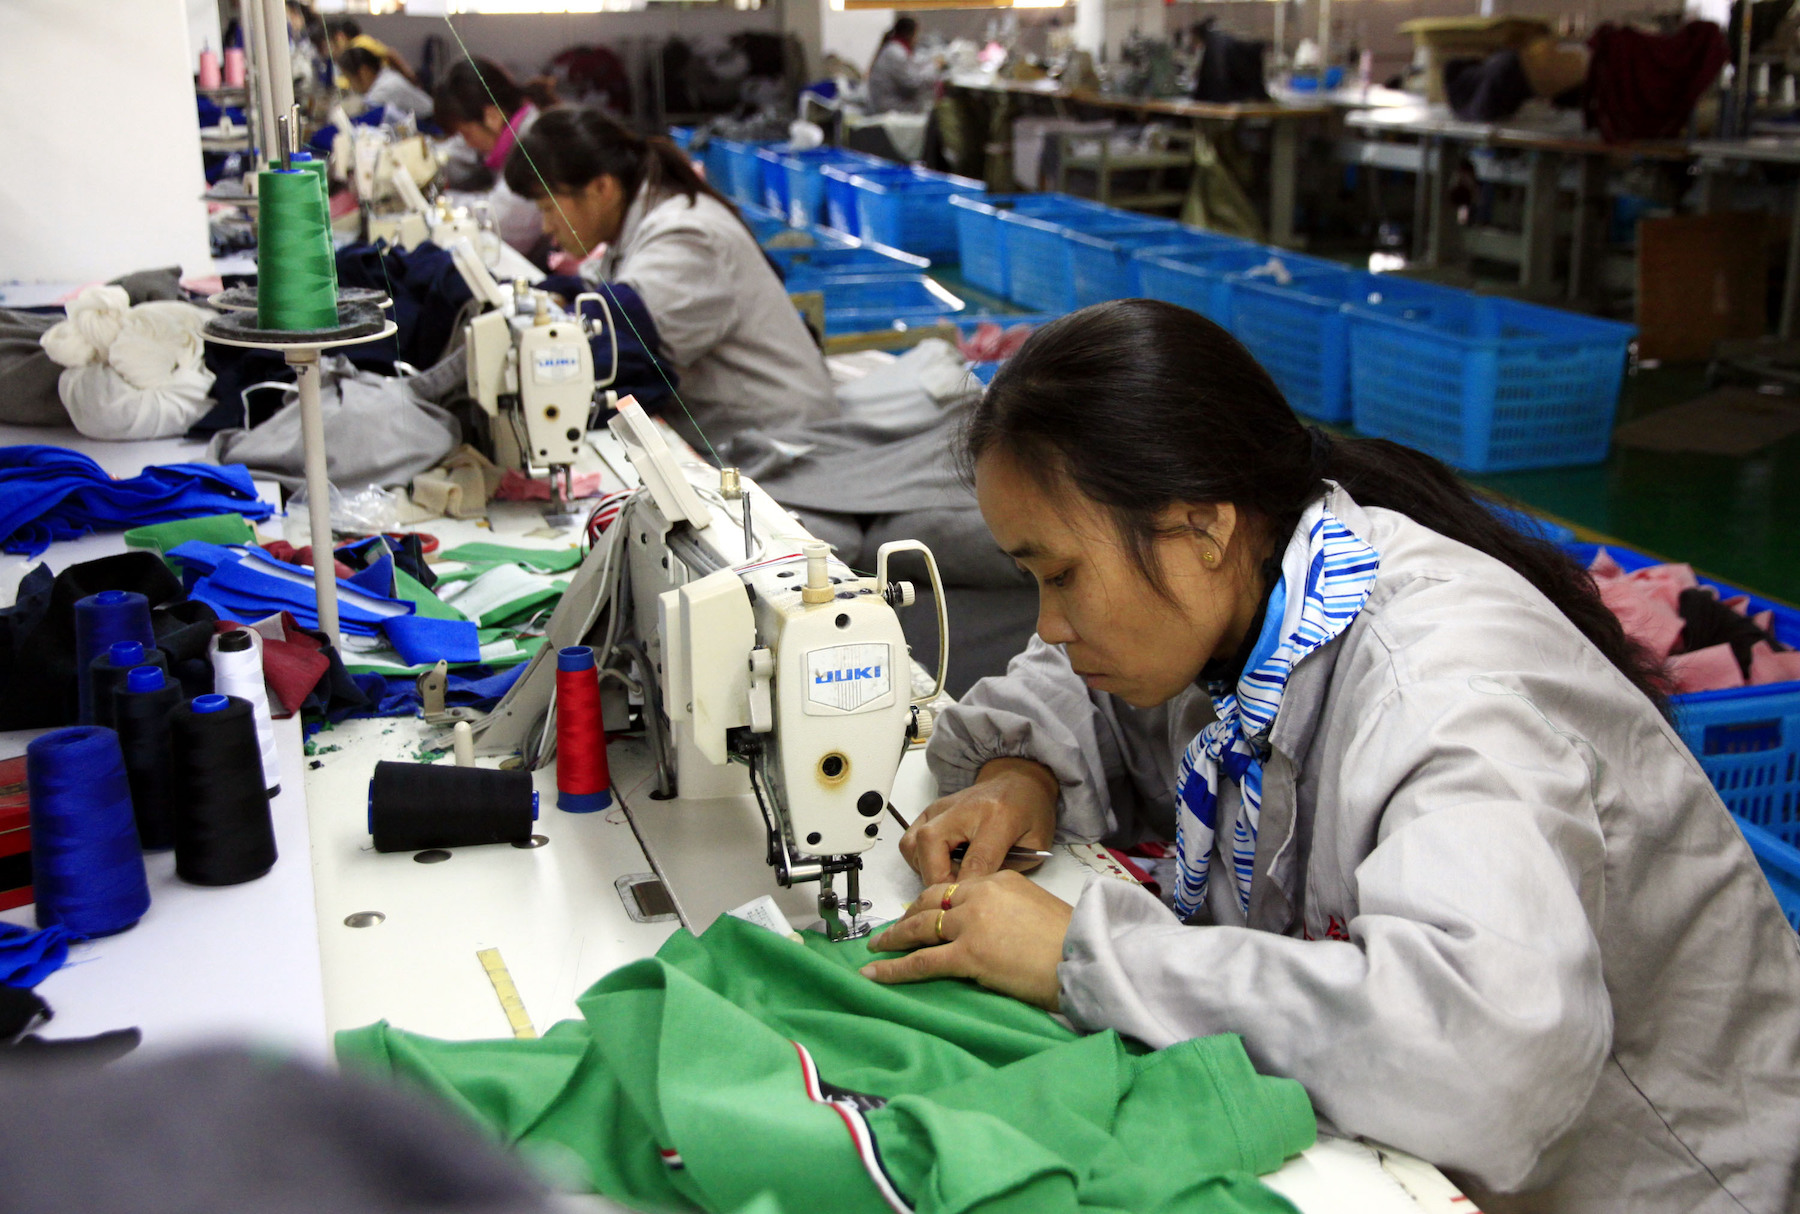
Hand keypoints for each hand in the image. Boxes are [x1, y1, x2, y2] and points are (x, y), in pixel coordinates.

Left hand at [862, 872, 1072, 1008]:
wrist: (1083, 956)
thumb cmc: (1071, 939)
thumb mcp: (1037, 907)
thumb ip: (1009, 910)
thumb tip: (993, 930)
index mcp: (999, 880)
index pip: (955, 888)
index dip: (933, 901)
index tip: (921, 910)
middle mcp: (980, 895)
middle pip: (930, 902)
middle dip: (907, 915)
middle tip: (891, 927)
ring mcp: (970, 924)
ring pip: (920, 928)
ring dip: (893, 938)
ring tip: (875, 947)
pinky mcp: (967, 954)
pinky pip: (921, 962)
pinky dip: (894, 969)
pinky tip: (875, 975)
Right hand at [899, 758, 1057, 884]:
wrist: (1018, 778)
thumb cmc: (1030, 811)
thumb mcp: (1036, 843)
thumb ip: (1009, 869)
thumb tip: (978, 893)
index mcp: (998, 816)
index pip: (976, 859)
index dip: (967, 887)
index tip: (964, 907)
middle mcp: (963, 809)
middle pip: (931, 844)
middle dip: (937, 880)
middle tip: (954, 896)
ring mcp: (941, 808)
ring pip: (912, 845)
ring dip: (925, 870)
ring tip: (948, 879)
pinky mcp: (929, 811)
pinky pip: (909, 842)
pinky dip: (918, 860)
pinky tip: (940, 866)